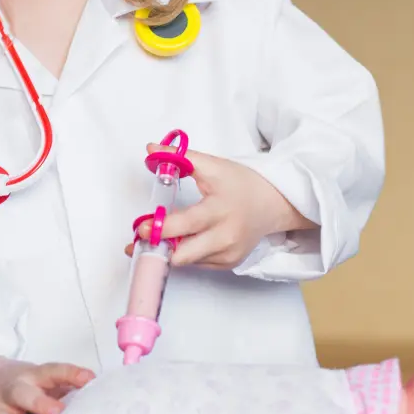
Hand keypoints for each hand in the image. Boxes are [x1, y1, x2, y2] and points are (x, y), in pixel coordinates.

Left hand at [124, 143, 315, 269]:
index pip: (186, 225)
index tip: (141, 227)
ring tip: (160, 236)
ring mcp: (228, 254)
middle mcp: (225, 237)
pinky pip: (197, 263)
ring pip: (186, 261)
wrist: (272, 204)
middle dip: (159, 248)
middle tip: (141, 237)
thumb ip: (180, 158)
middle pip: (183, 255)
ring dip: (170, 250)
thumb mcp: (212, 166)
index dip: (160, 229)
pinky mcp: (228, 264)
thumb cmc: (241, 183)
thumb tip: (151, 149)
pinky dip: (186, 253)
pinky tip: (185, 239)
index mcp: (220, 210)